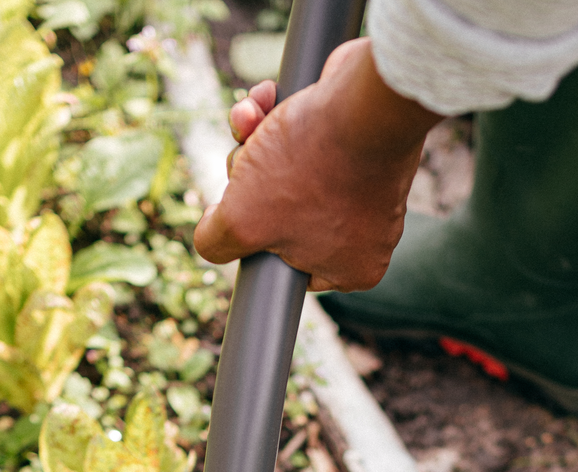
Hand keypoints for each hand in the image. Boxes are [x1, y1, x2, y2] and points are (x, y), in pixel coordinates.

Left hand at [194, 39, 441, 291]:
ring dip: (256, 137)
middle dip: (251, 176)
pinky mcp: (361, 140)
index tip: (245, 212)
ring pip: (287, 169)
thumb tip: (212, 236)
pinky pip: (309, 136)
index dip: (256, 236)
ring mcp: (365, 185)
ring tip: (251, 117)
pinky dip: (280, 115)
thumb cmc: (310, 167)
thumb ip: (218, 242)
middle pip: (280, 213)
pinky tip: (266, 97)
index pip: (285, 266)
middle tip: (248, 159)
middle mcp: (365, 233)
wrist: (364, 96)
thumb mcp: (244, 222)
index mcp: (351, 269)